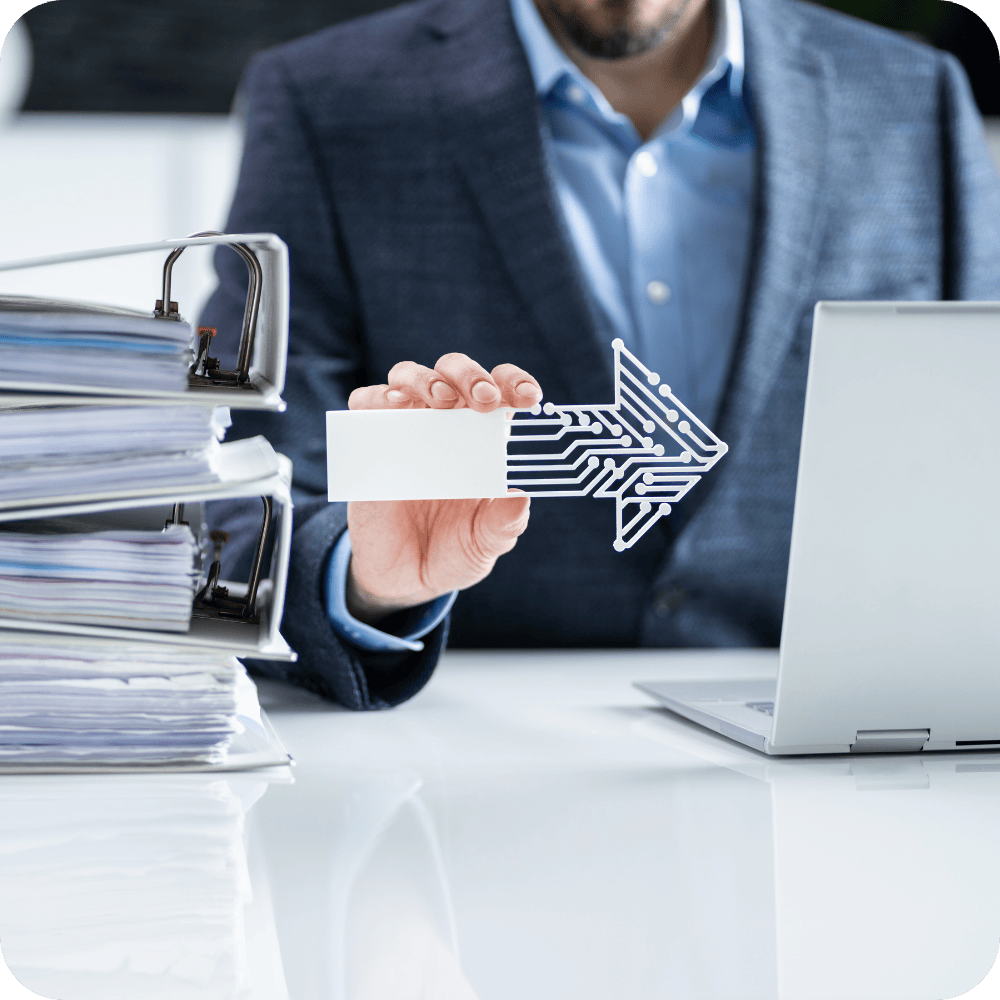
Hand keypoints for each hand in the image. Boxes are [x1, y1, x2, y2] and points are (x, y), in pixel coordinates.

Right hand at [345, 353, 541, 625]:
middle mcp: (447, 424)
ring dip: (425, 378)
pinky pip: (365, 404)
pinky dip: (375, 397)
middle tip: (483, 399)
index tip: (529, 398)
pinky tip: (392, 408)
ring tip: (439, 400)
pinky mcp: (369, 443)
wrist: (404, 579)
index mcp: (485, 439)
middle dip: (471, 375)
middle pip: (455, 371)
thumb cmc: (454, 551)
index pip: (503, 392)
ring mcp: (406, 429)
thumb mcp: (485, 544)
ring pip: (409, 376)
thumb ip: (504, 525)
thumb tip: (520, 497)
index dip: (515, 383)